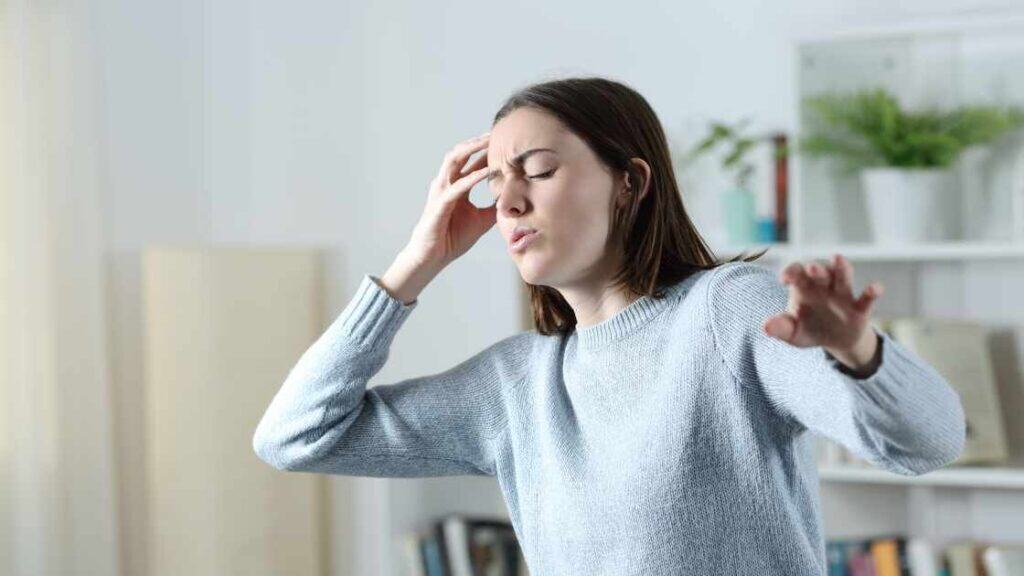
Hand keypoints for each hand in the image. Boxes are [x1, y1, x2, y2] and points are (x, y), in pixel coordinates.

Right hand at [403, 131, 496, 268]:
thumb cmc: (451, 239)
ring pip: (453, 160)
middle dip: (478, 141)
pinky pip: (457, 186)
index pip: (471, 161)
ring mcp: (441, 191)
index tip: (506, 142)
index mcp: (456, 186)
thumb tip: (514, 202)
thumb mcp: (481, 221)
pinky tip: (487, 170)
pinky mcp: (439, 204)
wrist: (432, 257)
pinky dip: (473, 176)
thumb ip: (494, 208)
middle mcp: (446, 184)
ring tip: (489, 141)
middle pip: (461, 153)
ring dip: (472, 149)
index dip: (487, 151)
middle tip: (498, 132)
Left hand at [763, 254, 883, 361]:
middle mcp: (823, 286)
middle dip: (817, 269)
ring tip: (838, 259)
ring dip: (841, 268)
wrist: (835, 342)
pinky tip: (875, 288)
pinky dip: (872, 292)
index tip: (784, 279)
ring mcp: (843, 295)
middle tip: (813, 269)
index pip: (796, 272)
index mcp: (804, 287)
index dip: (790, 272)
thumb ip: (780, 327)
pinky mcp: (859, 309)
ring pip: (843, 276)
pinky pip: (867, 298)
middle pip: (821, 271)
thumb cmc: (810, 330)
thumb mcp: (792, 332)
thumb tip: (764, 327)